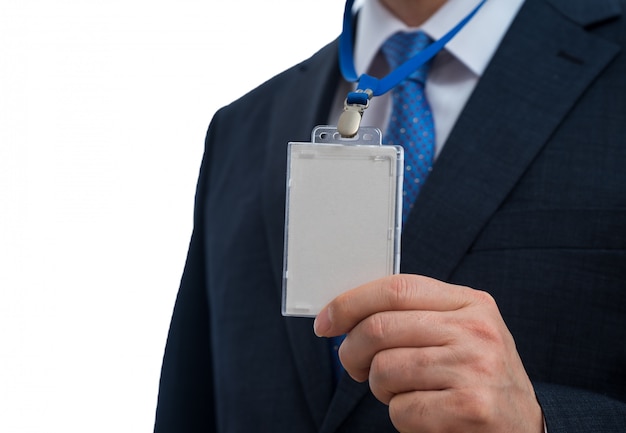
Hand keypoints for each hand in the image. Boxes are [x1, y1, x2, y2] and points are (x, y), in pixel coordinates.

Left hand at [314, 274, 543, 432]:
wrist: (525, 427)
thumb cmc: (477, 377)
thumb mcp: (460, 333)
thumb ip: (416, 316)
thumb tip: (347, 314)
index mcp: (471, 302)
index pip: (396, 288)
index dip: (350, 303)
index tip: (325, 322)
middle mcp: (476, 329)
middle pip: (380, 328)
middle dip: (351, 351)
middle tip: (352, 367)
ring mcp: (475, 368)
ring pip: (384, 369)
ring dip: (379, 388)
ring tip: (400, 392)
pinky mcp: (471, 408)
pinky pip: (401, 410)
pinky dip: (400, 417)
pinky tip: (424, 416)